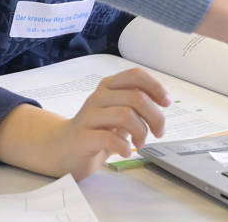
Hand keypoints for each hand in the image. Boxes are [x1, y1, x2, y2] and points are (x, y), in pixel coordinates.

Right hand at [0, 68, 169, 179]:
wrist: (62, 148)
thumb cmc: (95, 130)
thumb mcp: (116, 112)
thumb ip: (135, 104)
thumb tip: (161, 101)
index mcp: (108, 87)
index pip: (135, 75)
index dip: (155, 87)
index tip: (166, 103)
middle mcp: (98, 97)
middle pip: (137, 98)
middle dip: (155, 117)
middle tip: (158, 132)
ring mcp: (89, 116)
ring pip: (126, 115)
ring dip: (141, 132)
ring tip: (140, 143)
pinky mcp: (84, 136)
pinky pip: (110, 138)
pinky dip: (124, 146)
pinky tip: (126, 151)